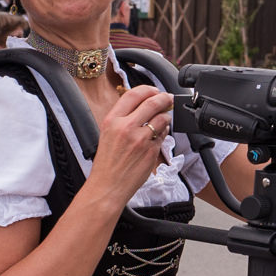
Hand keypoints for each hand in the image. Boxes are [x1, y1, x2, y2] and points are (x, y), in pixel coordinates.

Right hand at [80, 84, 173, 214]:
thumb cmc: (107, 163)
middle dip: (164, 98)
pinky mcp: (151, 151)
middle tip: (168, 98)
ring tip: (163, 119)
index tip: (155, 91)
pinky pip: (163, 136)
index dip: (148, 89)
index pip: (133, 95)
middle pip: (152, 103)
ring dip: (166, 116)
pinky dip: (163, 133)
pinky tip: (157, 136)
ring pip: (162, 118)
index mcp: (112, 120)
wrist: (108, 186)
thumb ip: (122, 119)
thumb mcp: (107, 134)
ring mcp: (140, 140)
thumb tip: (142, 106)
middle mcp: (126, 127)